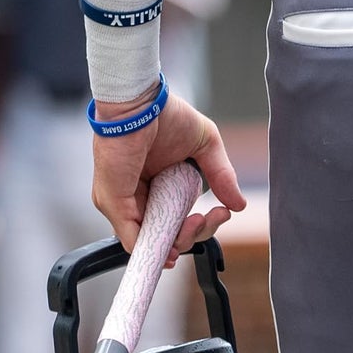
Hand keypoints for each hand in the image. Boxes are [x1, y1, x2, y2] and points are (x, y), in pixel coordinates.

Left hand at [91, 84, 246, 265]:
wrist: (142, 101)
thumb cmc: (167, 114)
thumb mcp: (206, 147)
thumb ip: (222, 177)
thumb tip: (238, 206)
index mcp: (159, 185)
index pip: (180, 220)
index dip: (201, 226)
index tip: (220, 213)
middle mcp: (140, 197)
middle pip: (168, 235)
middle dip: (193, 235)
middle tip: (209, 218)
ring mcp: (124, 202)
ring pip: (152, 241)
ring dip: (178, 241)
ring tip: (197, 222)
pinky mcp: (113, 201)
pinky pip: (131, 238)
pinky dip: (151, 249)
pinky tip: (171, 251)